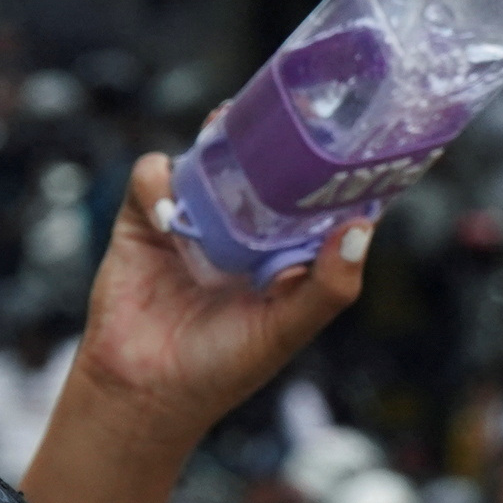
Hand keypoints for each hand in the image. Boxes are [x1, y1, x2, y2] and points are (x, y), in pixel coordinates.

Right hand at [62, 152, 371, 454]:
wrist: (143, 392)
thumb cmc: (221, 369)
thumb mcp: (286, 331)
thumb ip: (329, 287)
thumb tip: (360, 227)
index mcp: (284, 246)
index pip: (314, 189)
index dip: (332, 160)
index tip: (351, 132)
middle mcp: (241, 226)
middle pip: (261, 159)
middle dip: (272, 130)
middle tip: (285, 111)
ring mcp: (192, 220)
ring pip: (207, 157)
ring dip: (215, 136)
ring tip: (224, 127)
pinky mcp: (142, 224)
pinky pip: (150, 180)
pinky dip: (158, 180)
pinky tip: (170, 209)